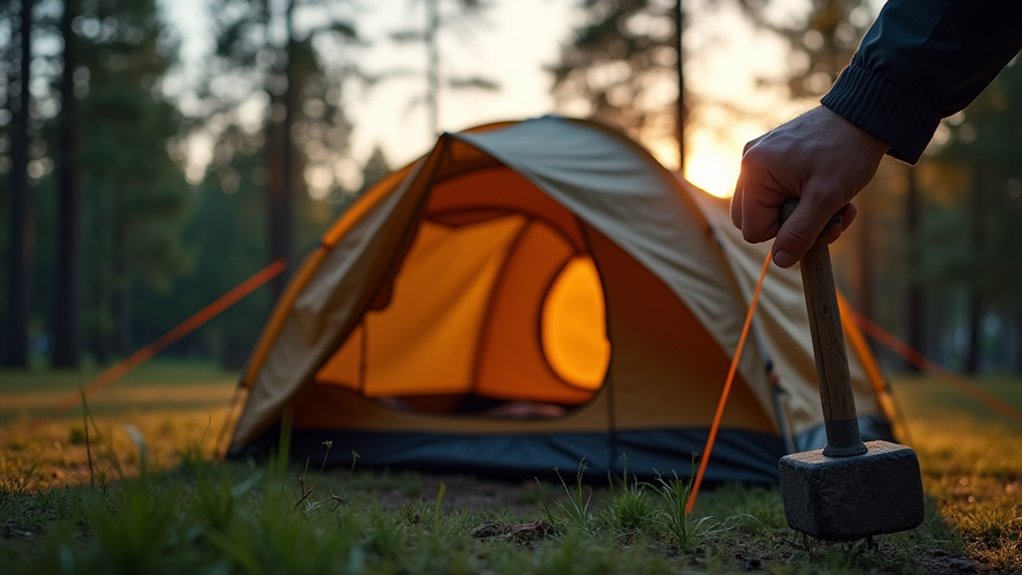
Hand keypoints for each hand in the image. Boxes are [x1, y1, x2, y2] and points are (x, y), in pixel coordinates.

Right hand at [730, 106, 889, 266]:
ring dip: (804, 216)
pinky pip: (776, 192)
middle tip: (829, 217)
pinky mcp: (773, 157)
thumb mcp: (826, 199)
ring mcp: (760, 159)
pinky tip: (829, 192)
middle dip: (794, 227)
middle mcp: (749, 163)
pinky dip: (803, 200)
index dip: (785, 235)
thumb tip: (780, 262)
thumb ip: (800, 233)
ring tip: (837, 205)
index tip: (818, 222)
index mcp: (754, 171)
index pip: (753, 229)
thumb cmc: (847, 152)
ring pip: (768, 209)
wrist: (865, 114)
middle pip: (754, 221)